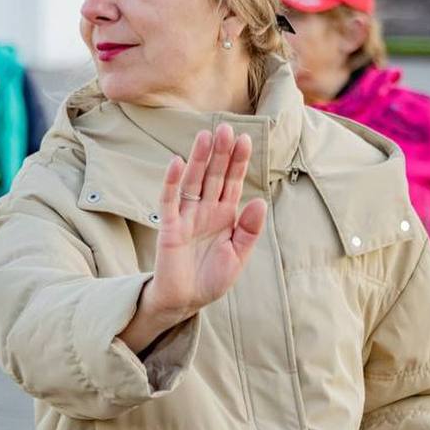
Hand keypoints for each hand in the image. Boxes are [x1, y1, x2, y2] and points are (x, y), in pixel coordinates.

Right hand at [142, 123, 267, 320]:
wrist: (186, 301)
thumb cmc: (212, 278)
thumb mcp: (238, 256)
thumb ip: (249, 230)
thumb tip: (259, 200)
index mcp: (225, 215)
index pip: (233, 182)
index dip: (239, 162)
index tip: (246, 139)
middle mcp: (206, 210)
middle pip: (214, 175)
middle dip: (221, 153)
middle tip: (226, 127)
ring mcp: (187, 216)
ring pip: (193, 181)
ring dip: (199, 159)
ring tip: (206, 136)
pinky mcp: (170, 227)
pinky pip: (170, 200)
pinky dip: (172, 182)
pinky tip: (176, 162)